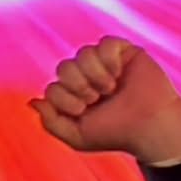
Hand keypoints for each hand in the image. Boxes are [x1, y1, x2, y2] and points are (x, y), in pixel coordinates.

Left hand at [30, 36, 180, 164]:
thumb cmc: (114, 134)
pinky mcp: (124, 52)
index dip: (64, 99)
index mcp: (73, 96)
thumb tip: (32, 101)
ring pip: (83, 53)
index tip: (83, 110)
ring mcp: (105, 63)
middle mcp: (86, 77)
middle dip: (77, 86)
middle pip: (64, 67)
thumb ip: (51, 122)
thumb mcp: (76, 136)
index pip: (52, 87)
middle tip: (95, 98)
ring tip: (109, 89)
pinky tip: (117, 74)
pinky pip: (104, 43)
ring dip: (94, 75)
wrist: (148, 127)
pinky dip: (108, 60)